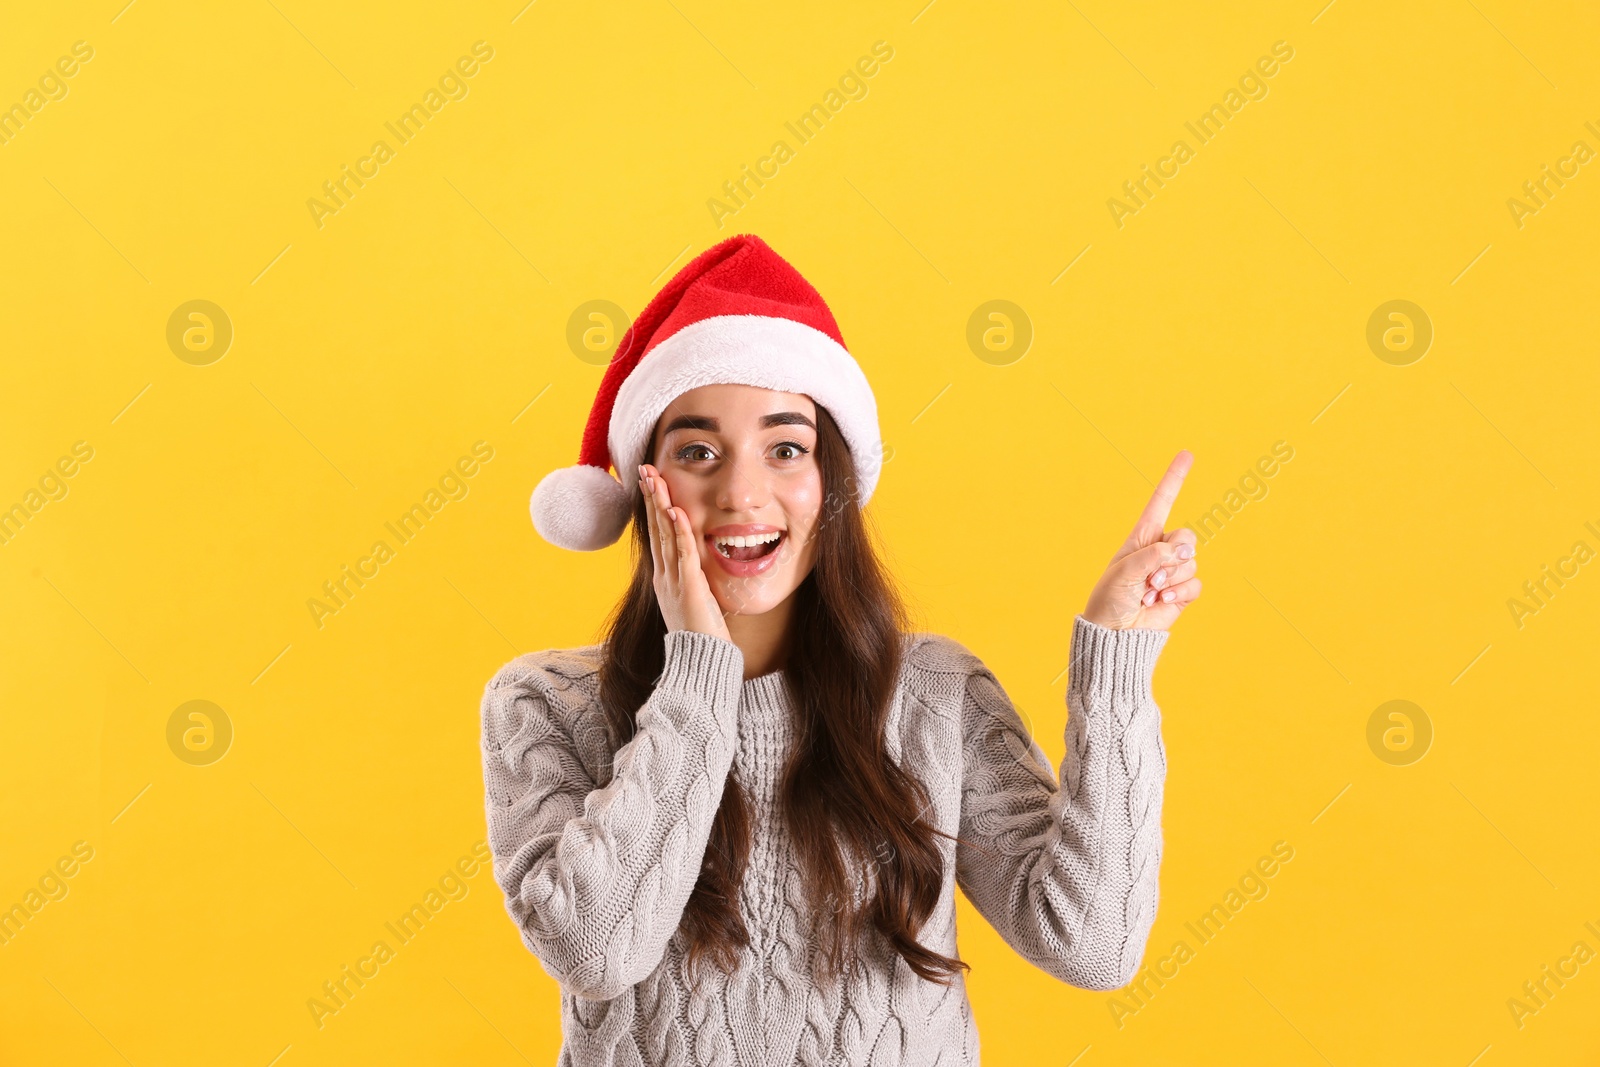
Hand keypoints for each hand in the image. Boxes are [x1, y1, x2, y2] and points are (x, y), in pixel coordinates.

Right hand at [639, 463, 731, 641]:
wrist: (698, 665)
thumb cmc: (701, 639)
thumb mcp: (694, 603)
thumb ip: (693, 584)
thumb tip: (697, 571)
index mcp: (665, 578)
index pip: (657, 535)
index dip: (652, 508)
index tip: (650, 484)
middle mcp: (664, 576)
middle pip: (655, 529)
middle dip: (650, 497)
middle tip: (644, 470)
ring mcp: (674, 581)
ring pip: (665, 535)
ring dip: (659, 504)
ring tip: (654, 479)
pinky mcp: (689, 588)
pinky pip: (683, 553)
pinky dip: (680, 531)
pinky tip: (675, 511)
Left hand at [1082, 450, 1201, 631]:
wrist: (1115, 633)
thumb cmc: (1110, 599)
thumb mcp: (1123, 572)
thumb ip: (1153, 556)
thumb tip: (1182, 551)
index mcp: (1142, 537)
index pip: (1161, 502)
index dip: (1175, 478)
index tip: (1187, 454)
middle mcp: (1160, 550)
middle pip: (1187, 536)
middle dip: (1173, 557)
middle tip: (1151, 579)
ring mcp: (1172, 571)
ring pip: (1191, 562)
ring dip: (1170, 581)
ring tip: (1148, 594)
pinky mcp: (1181, 593)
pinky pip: (1195, 584)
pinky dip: (1179, 594)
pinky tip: (1160, 604)